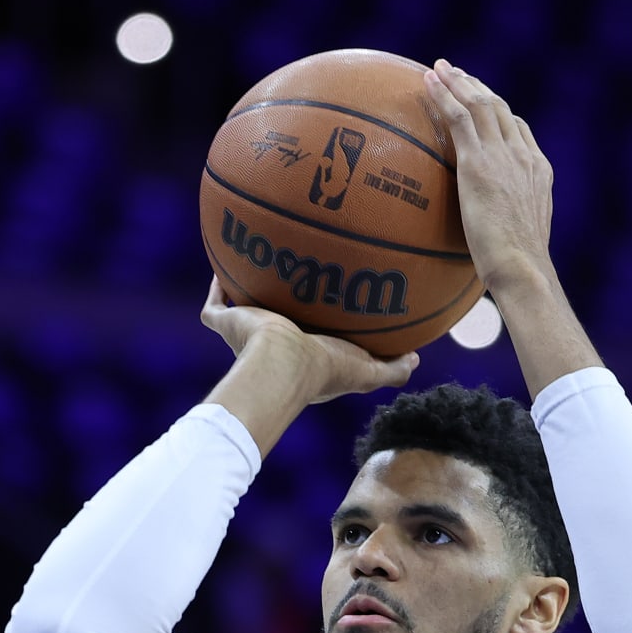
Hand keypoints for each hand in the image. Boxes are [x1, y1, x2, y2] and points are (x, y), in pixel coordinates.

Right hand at [201, 278, 416, 405]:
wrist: (282, 363)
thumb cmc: (324, 370)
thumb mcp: (367, 372)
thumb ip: (392, 369)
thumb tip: (415, 359)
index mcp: (302, 357)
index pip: (310, 338)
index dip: (317, 324)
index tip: (327, 305)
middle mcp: (272, 347)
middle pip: (276, 320)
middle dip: (282, 305)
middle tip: (293, 278)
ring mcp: (246, 336)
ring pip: (242, 311)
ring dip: (248, 291)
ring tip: (257, 261)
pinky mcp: (227, 324)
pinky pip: (216, 303)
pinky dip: (217, 285)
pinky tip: (225, 261)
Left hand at [424, 60, 555, 294]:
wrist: (523, 267)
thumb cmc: (520, 269)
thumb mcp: (520, 242)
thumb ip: (509, 227)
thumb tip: (493, 243)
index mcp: (538, 171)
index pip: (520, 131)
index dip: (500, 113)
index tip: (484, 103)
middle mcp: (523, 156)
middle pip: (500, 109)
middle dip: (477, 87)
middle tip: (457, 74)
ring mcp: (502, 156)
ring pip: (479, 105)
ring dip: (457, 81)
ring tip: (439, 68)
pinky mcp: (478, 163)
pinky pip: (459, 118)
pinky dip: (443, 95)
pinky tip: (427, 83)